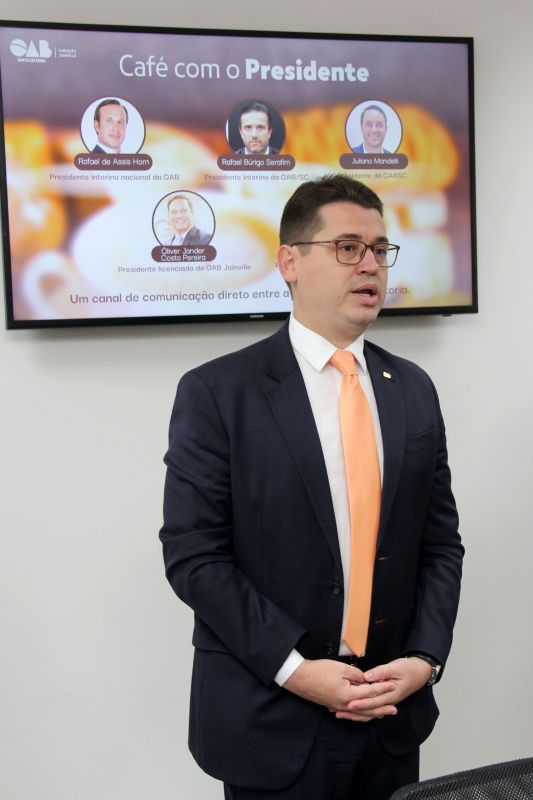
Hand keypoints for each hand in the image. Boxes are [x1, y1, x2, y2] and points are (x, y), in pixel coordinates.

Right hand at [283, 659, 397, 720]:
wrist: (300, 678)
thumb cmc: (319, 671)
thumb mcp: (341, 668)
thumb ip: (356, 675)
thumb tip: (366, 680)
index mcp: (348, 695)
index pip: (369, 693)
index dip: (382, 688)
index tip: (392, 685)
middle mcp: (345, 705)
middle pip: (367, 709)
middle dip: (381, 708)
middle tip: (394, 709)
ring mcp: (338, 707)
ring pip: (359, 714)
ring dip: (372, 714)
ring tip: (383, 714)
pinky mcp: (333, 706)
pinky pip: (351, 713)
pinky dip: (361, 714)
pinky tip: (364, 713)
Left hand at [335, 656, 430, 721]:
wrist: (419, 672)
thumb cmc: (408, 669)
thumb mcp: (395, 668)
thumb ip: (381, 672)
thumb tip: (367, 677)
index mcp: (391, 695)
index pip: (373, 701)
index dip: (361, 703)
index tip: (349, 704)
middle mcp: (388, 701)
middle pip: (369, 710)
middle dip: (354, 712)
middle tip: (339, 712)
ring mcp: (386, 701)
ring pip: (369, 711)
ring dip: (355, 714)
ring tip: (340, 713)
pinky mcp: (383, 699)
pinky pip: (371, 708)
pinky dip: (361, 710)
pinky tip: (350, 710)